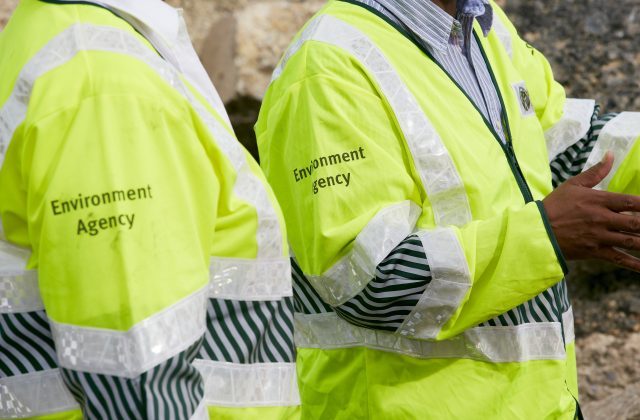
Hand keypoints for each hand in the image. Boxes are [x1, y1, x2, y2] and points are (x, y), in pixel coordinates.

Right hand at [543, 152, 639, 271]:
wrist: (536, 231)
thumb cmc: (554, 206)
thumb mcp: (572, 185)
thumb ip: (595, 172)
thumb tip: (611, 154)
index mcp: (598, 201)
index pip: (631, 201)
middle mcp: (602, 219)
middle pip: (636, 223)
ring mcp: (599, 237)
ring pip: (632, 242)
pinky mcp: (595, 252)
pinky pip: (619, 259)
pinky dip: (635, 264)